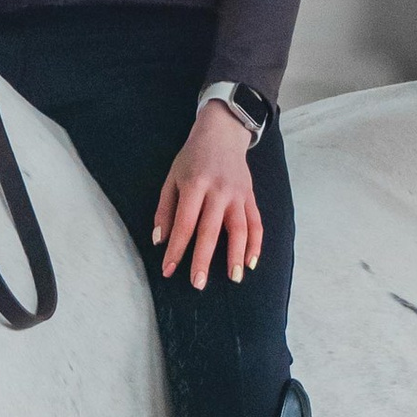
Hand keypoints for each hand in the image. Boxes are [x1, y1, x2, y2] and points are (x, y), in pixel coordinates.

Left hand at [156, 100, 261, 290]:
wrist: (223, 133)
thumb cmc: (192, 158)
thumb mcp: (172, 177)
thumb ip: (165, 209)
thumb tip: (161, 241)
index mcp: (195, 184)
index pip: (185, 223)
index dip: (176, 249)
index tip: (167, 270)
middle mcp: (218, 191)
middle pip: (211, 230)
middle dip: (203, 259)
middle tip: (198, 284)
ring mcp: (238, 194)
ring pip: (239, 229)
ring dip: (236, 255)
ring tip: (234, 278)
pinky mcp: (250, 196)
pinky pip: (256, 223)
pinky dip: (255, 244)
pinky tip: (251, 262)